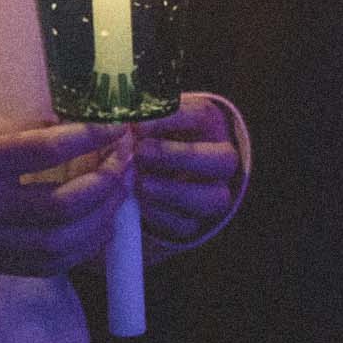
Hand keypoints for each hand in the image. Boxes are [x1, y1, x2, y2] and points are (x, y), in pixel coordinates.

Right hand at [0, 114, 132, 276]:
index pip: (41, 151)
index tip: (114, 127)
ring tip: (120, 192)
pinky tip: (102, 225)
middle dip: (104, 182)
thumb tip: (77, 125)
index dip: (86, 138)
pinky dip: (84, 248)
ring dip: (102, 218)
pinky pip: (51, 265)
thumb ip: (26, 128)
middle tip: (125, 160)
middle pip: (60, 204)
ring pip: (61, 243)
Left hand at [133, 95, 239, 243]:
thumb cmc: (147, 133)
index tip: (138, 125)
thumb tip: (120, 120)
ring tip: (141, 183)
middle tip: (142, 153)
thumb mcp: (146, 118)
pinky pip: (188, 225)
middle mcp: (221, 159)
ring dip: (174, 191)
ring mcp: (214, 194)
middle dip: (180, 156)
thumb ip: (136, 117)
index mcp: (208, 123)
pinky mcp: (196, 223)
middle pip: (222, 160)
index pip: (201, 116)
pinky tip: (141, 203)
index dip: (169, 120)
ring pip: (213, 199)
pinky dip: (163, 215)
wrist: (152, 168)